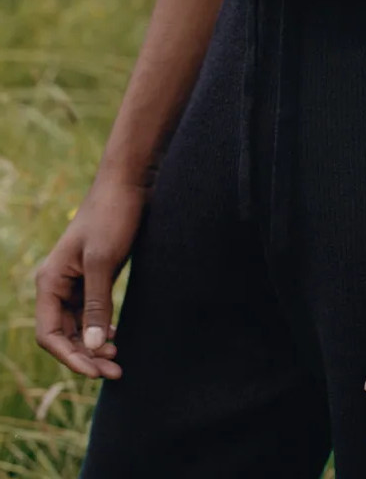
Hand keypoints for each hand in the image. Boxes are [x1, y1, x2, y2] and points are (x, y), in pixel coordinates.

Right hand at [35, 175, 147, 377]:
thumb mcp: (103, 261)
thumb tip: (94, 347)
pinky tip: (116, 336)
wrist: (128, 183)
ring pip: (78, 327)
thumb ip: (97, 304)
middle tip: (116, 371)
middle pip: (63, 335)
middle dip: (86, 356)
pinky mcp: (94, 277)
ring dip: (94, 346)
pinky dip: (101, 328)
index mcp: (50, 281)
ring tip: (118, 360)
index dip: (69, 357)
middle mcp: (57, 284)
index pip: (48, 334)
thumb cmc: (112, 216)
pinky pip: (90, 313)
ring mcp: (76, 282)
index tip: (95, 370)